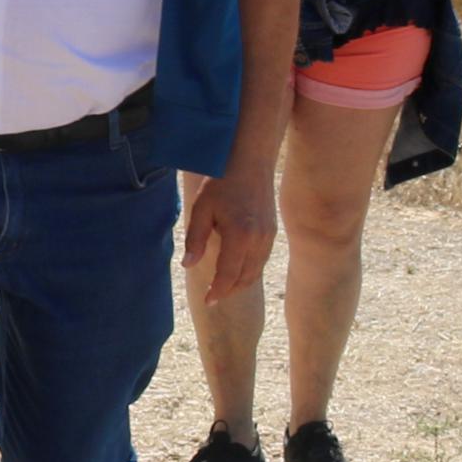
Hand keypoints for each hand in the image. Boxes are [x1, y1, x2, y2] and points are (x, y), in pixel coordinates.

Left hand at [180, 164, 278, 305]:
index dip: (217, 291)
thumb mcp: (201, 208)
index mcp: (239, 236)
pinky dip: (250, 270)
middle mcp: (258, 240)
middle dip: (228, 291)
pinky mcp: (272, 231)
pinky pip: (262, 259)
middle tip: (213, 297)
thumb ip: (195, 239)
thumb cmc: (221, 181)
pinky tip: (237, 269)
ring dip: (240, 283)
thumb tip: (188, 265)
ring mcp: (268, 236)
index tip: (208, 301)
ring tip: (223, 287)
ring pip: (256, 271)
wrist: (250, 160)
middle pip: (245, 278)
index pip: (228, 275)